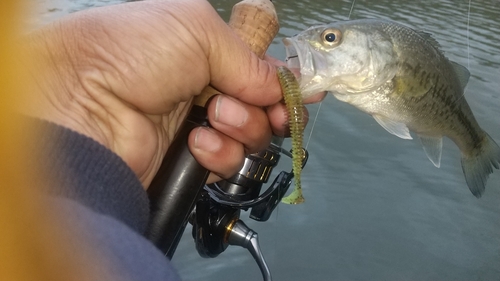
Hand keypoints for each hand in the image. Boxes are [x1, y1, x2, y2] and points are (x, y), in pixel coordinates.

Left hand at [21, 0, 324, 187]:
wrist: (80, 106)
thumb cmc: (127, 52)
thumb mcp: (196, 28)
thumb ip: (248, 55)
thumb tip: (278, 84)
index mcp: (205, 48)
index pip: (259, 65)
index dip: (282, 78)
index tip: (301, 90)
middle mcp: (204, 85)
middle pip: (263, 104)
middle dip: (268, 106)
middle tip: (262, 106)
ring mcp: (198, 123)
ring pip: (252, 135)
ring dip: (242, 126)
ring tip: (213, 115)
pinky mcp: (189, 160)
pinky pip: (228, 162)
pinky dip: (219, 153)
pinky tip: (196, 142)